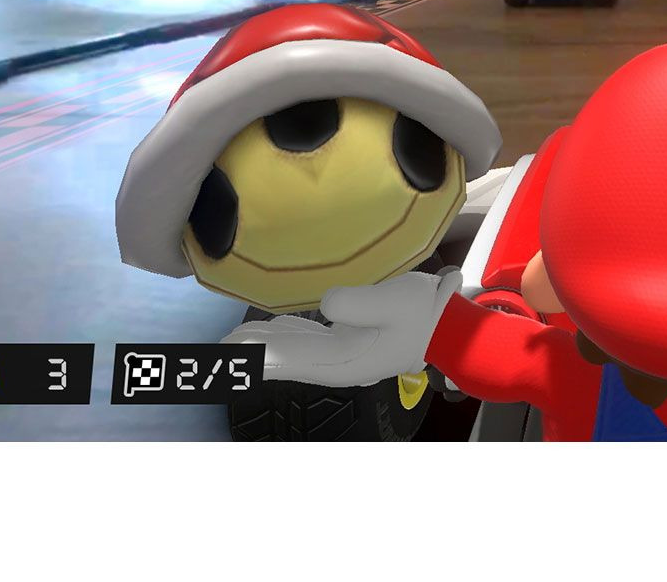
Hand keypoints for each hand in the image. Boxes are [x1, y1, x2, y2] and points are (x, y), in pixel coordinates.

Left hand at [221, 269, 461, 387]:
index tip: (227, 352)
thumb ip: (353, 303)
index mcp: (343, 361)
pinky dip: (285, 338)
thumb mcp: (392, 302)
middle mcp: (337, 364)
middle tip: (217, 345)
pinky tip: (274, 329)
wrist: (450, 326)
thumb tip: (324, 305)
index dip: (256, 354)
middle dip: (252, 352)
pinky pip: (308, 344)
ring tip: (234, 338)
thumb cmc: (423, 313)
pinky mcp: (349, 344)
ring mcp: (343, 356)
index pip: (288, 359)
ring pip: (294, 353)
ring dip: (265, 345)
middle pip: (285, 360)